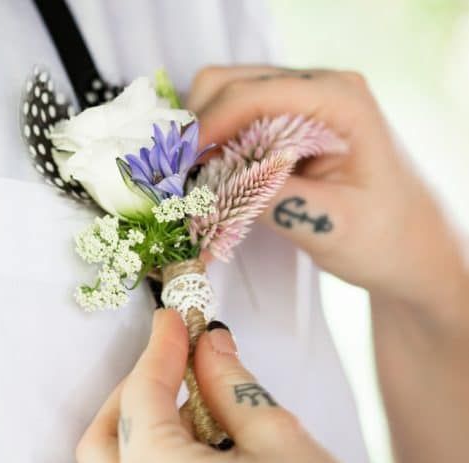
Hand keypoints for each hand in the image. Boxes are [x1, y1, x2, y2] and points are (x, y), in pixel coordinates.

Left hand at [76, 309, 340, 462]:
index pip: (141, 395)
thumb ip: (232, 385)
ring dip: (143, 428)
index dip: (158, 349)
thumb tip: (211, 344)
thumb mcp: (281, 443)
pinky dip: (155, 461)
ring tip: (195, 405)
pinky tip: (198, 448)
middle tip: (170, 362)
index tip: (173, 321)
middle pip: (104, 437)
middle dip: (134, 391)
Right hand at [188, 65, 466, 314]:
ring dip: (202, 138)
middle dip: (199, 128)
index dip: (213, 124)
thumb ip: (274, 199)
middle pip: (230, 83)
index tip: (186, 166)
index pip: (258, 93)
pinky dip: (213, 147)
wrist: (407, 248)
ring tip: (199, 184)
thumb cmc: (383, 238)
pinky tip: (214, 181)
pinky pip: (232, 119)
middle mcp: (318, 87)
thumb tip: (213, 182)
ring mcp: (299, 101)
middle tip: (187, 180)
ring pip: (223, 97)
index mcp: (341, 101)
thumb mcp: (332, 225)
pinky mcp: (285, 120)